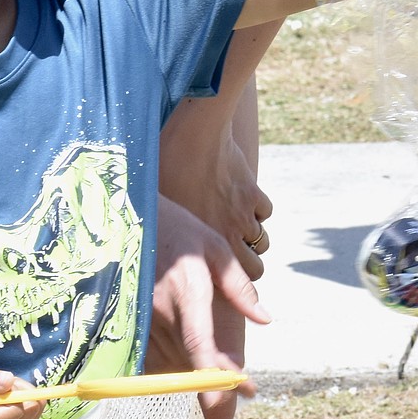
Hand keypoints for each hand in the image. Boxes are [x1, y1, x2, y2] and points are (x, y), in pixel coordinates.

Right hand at [147, 196, 270, 418]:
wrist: (131, 217)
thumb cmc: (178, 230)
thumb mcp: (215, 248)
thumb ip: (239, 286)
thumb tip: (264, 318)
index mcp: (187, 291)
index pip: (198, 342)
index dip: (213, 373)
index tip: (233, 396)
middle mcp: (161, 311)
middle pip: (188, 363)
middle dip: (215, 381)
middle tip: (240, 383)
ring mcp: (142, 320)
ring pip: (171, 363)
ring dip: (193, 372)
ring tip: (215, 365)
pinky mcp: (130, 323)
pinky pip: (153, 357)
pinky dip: (172, 364)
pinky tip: (185, 355)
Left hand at [160, 112, 272, 278]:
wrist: (195, 137)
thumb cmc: (167, 168)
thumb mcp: (160, 204)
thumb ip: (167, 229)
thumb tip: (152, 242)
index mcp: (203, 242)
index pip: (229, 281)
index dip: (228, 280)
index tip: (221, 273)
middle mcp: (228, 234)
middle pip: (256, 268)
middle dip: (247, 263)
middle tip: (234, 253)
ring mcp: (242, 214)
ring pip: (261, 240)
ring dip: (251, 236)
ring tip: (234, 223)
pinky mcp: (253, 192)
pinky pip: (264, 211)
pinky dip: (256, 208)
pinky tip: (241, 199)